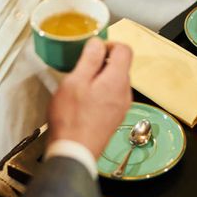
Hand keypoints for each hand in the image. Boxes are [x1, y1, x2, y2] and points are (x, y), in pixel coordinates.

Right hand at [48, 38, 132, 158]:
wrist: (74, 153)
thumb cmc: (72, 118)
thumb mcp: (75, 82)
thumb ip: (90, 59)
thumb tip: (98, 42)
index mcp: (117, 79)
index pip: (125, 49)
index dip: (109, 44)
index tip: (94, 49)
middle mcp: (125, 91)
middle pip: (121, 65)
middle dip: (103, 61)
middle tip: (83, 68)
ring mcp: (122, 105)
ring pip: (116, 80)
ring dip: (102, 77)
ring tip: (81, 85)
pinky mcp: (116, 116)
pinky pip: (113, 94)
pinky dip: (102, 90)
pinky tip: (86, 100)